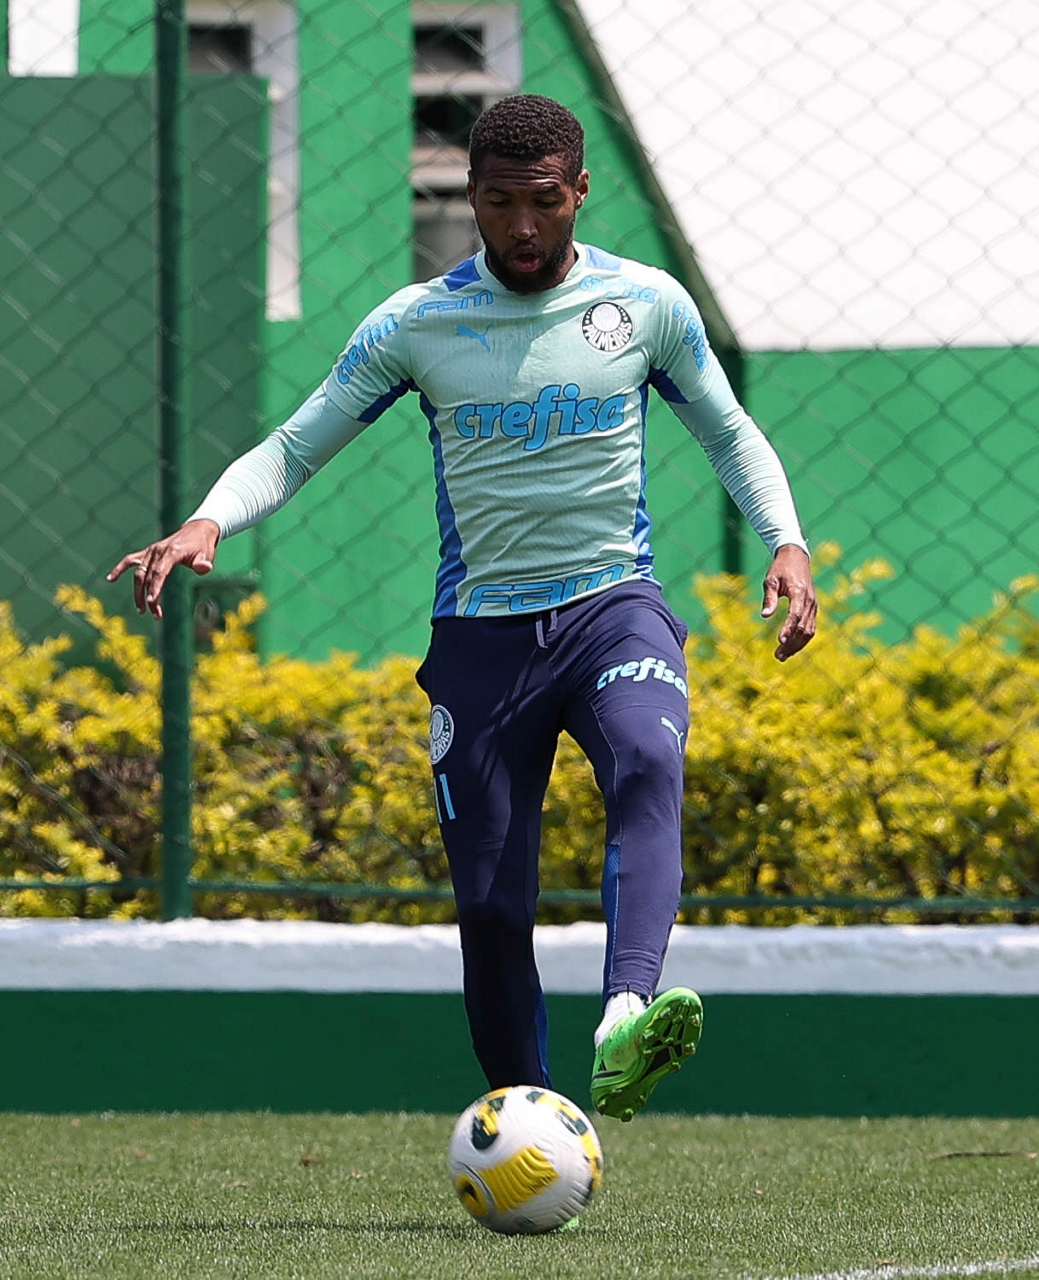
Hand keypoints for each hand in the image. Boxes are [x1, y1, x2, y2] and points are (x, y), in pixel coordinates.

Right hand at [107, 519, 219, 618]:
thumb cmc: (202, 546)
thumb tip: (204, 568)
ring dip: (138, 592)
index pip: (160, 572)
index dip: (155, 587)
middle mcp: (158, 551)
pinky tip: (110, 579)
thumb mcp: (207, 553)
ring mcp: (151, 551)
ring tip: (141, 610)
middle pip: (148, 576)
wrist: (197, 529)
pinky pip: (130, 560)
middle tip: (154, 614)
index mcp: (172, 552)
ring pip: (139, 573)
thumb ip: (204, 562)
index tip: (152, 602)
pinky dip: (120, 569)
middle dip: (149, 596)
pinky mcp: (148, 552)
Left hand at [761, 544, 816, 661]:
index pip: (795, 614)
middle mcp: (810, 601)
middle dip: (791, 643)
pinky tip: (790, 648)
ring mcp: (813, 606)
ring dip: (796, 645)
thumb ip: (769, 598)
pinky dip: (801, 640)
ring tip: (781, 656)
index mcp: (799, 592)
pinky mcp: (812, 609)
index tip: (779, 641)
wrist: (796, 557)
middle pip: (803, 627)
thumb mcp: (770, 580)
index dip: (788, 629)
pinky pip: (810, 628)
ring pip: (809, 631)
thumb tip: (765, 616)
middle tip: (777, 656)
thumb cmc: (780, 568)